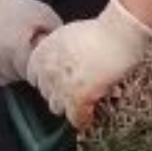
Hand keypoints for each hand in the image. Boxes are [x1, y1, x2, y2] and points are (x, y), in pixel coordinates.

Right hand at [0, 0, 61, 83]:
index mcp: (15, 48)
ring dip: (7, 69)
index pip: (31, 74)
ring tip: (9, 48)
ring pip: (0, 78)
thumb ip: (55, 36)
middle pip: (16, 77)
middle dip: (21, 67)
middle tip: (21, 49)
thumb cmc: (18, 3)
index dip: (35, 66)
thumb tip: (66, 57)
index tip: (34, 55)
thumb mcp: (44, 15)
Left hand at [26, 0, 151, 128]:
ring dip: (68, 105)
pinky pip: (75, 118)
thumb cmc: (100, 31)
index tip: (58, 80)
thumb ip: (57, 51)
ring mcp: (61, 86)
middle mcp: (47, 70)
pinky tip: (90, 116)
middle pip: (45, 93)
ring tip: (83, 101)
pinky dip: (83, 119)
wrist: (118, 35)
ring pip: (56, 107)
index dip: (48, 79)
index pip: (33, 76)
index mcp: (42, 53)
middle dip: (58, 92)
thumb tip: (59, 64)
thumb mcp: (68, 35)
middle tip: (74, 90)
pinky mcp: (77, 99)